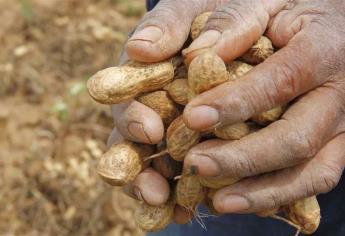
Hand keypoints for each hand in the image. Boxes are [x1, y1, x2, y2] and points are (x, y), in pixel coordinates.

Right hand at [109, 0, 240, 222]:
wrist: (255, 20)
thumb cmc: (217, 9)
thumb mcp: (192, 6)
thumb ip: (168, 24)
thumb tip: (140, 49)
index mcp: (146, 79)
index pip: (129, 103)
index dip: (133, 118)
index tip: (149, 129)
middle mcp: (158, 109)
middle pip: (136, 145)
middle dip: (139, 168)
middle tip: (151, 189)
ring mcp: (179, 131)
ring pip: (160, 166)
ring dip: (163, 189)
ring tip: (168, 206)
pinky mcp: (204, 147)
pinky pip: (191, 176)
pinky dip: (191, 193)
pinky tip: (196, 208)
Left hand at [181, 0, 344, 212]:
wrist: (316, 26)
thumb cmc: (282, 9)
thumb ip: (218, 20)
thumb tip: (162, 52)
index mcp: (325, 46)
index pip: (283, 79)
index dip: (238, 102)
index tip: (193, 117)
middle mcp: (341, 92)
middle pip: (300, 137)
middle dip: (246, 158)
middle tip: (197, 164)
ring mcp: (341, 125)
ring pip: (314, 171)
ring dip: (263, 191)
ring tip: (218, 200)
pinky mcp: (333, 143)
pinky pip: (314, 178)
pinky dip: (277, 194)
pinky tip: (240, 197)